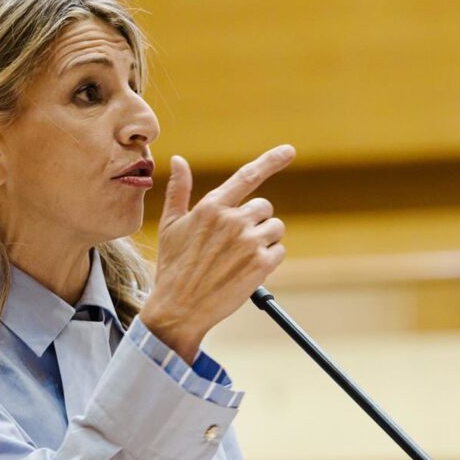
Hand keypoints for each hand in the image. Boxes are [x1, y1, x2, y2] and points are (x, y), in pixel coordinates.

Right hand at [141, 144, 294, 361]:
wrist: (179, 309)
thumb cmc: (173, 267)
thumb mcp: (170, 225)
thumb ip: (179, 190)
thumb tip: (178, 160)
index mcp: (212, 207)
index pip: (248, 176)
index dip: (271, 161)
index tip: (289, 151)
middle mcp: (232, 220)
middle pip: (264, 208)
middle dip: (255, 222)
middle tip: (235, 244)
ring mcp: (248, 243)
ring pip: (274, 229)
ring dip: (264, 241)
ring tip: (239, 259)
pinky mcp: (261, 265)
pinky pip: (279, 251)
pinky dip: (269, 260)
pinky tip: (247, 270)